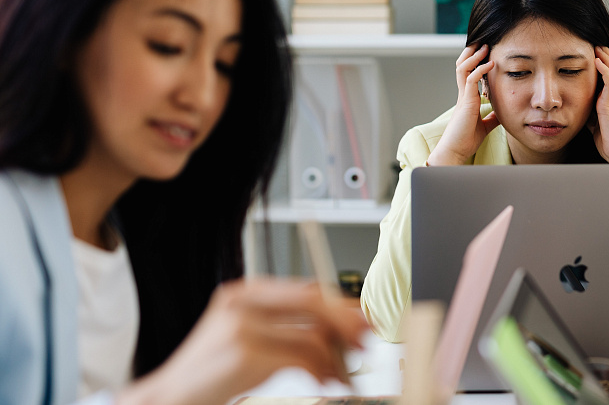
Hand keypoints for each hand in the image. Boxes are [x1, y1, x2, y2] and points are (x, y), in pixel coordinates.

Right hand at [116, 279, 367, 404]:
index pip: (305, 289)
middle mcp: (243, 301)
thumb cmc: (211, 375)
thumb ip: (286, 329)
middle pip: (313, 303)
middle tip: (365, 341)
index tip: (362, 319)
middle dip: (344, 324)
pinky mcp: (245, 352)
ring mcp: (242, 324)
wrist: (167, 399)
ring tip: (342, 376)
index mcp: (245, 293)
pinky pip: (300, 358)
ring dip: (334, 359)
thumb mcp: (248, 341)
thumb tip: (340, 331)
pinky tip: (324, 382)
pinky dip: (320, 372)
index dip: (339, 305)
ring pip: (311, 335)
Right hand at [428, 44, 499, 165]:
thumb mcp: (485, 125)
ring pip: (463, 68)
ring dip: (474, 56)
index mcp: (467, 98)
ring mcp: (463, 96)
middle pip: (463, 65)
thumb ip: (492, 116)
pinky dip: (480, 69)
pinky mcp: (465, 102)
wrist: (456, 152)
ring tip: (485, 46)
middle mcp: (463, 94)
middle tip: (483, 41)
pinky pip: (470, 79)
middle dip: (472, 52)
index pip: (469, 73)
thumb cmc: (466, 140)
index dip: (475, 61)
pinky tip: (490, 64)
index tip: (486, 51)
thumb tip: (504, 112)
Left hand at [589, 46, 608, 163]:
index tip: (591, 52)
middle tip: (596, 43)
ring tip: (598, 47)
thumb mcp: (592, 123)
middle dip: (605, 56)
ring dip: (606, 58)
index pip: (607, 75)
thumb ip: (588, 112)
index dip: (602, 63)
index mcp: (607, 100)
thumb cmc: (608, 142)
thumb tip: (575, 106)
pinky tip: (597, 61)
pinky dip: (605, 71)